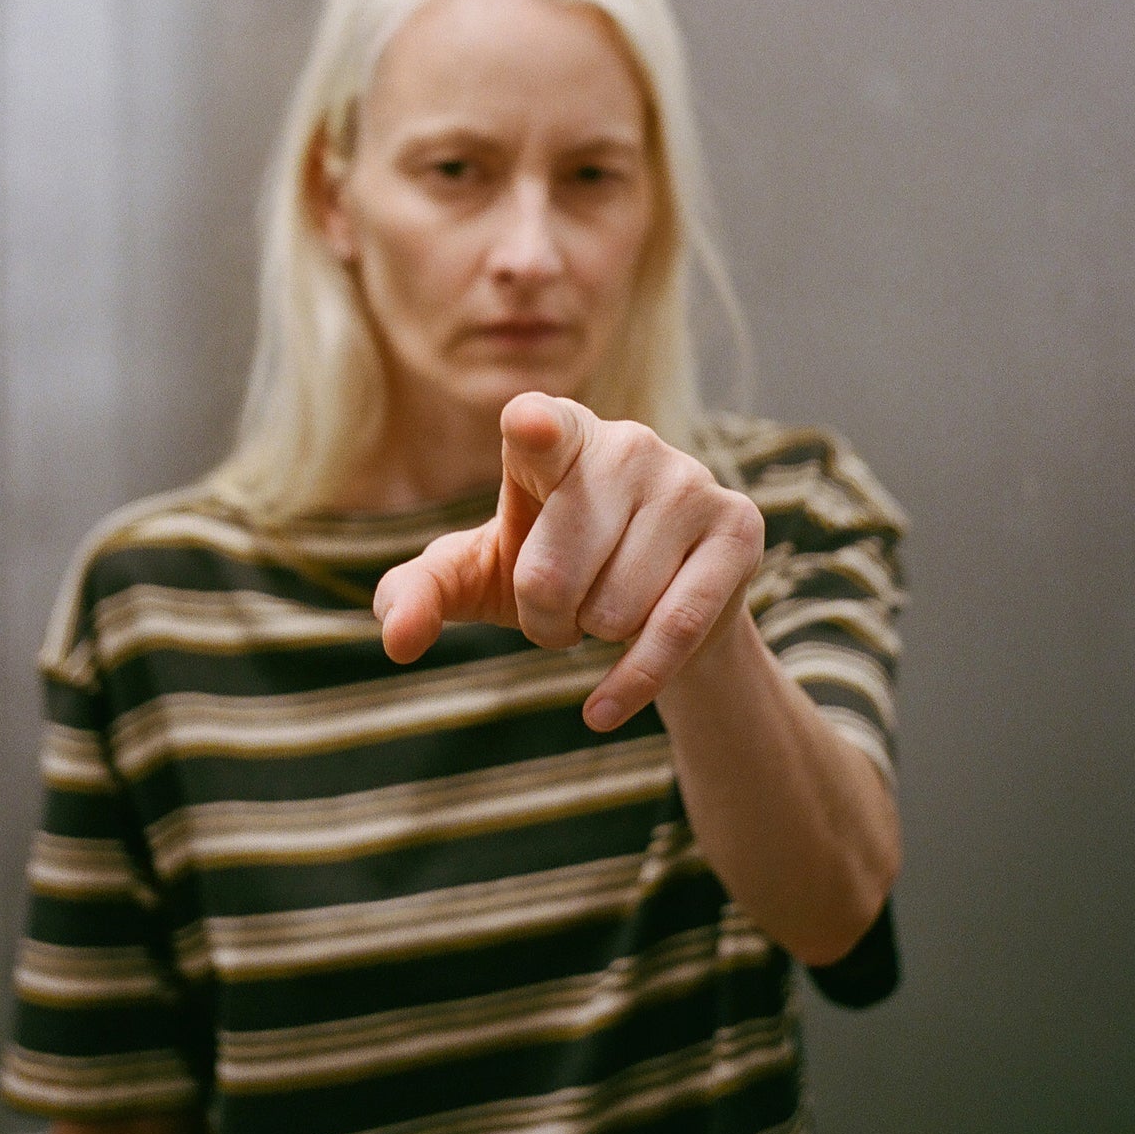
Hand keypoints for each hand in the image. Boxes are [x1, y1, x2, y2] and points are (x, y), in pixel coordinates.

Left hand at [374, 393, 765, 731]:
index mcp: (556, 436)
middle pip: (553, 570)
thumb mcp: (475, 577)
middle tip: (559, 610)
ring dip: (595, 636)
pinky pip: (675, 627)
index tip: (528, 426)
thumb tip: (397, 637)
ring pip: (614, 606)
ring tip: (605, 611)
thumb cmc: (547, 570)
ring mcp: (688, 482)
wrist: (652, 603)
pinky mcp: (737, 528)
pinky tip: (602, 707)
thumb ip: (419, 592)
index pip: (539, 428)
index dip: (533, 429)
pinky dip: (631, 681)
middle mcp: (626, 444)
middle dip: (543, 618)